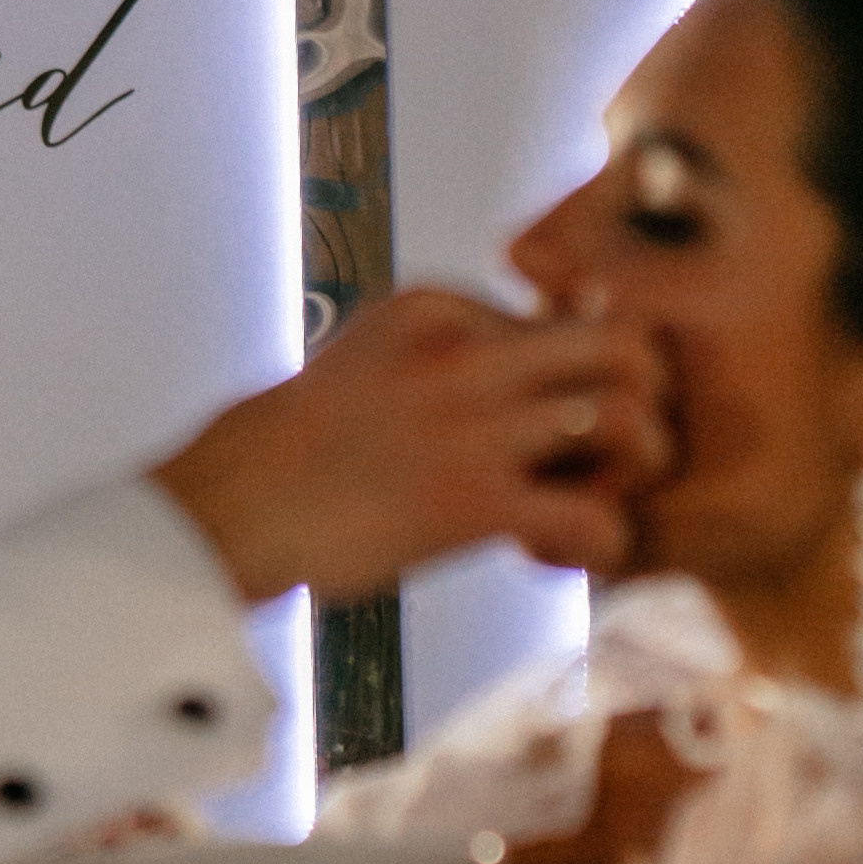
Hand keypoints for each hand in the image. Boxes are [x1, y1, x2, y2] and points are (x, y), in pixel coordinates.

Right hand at [148, 287, 670, 603]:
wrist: (220, 514)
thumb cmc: (287, 453)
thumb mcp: (369, 360)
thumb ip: (448, 348)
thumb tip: (540, 338)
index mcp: (436, 304)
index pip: (568, 313)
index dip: (576, 376)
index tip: (538, 431)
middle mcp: (465, 349)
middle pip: (627, 343)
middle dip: (642, 402)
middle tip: (605, 460)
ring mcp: (472, 423)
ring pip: (630, 418)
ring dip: (631, 470)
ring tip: (586, 504)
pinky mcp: (470, 502)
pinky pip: (597, 520)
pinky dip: (598, 547)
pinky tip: (542, 559)